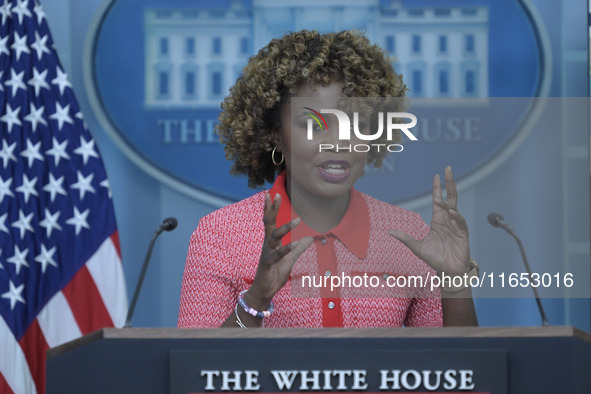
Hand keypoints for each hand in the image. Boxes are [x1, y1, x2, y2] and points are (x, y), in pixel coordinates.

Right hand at [245, 193, 312, 309]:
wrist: (264, 291)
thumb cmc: (274, 274)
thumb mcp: (290, 259)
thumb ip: (298, 248)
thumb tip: (309, 238)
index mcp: (271, 242)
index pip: (269, 221)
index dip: (271, 208)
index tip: (273, 194)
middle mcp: (267, 245)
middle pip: (268, 223)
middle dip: (271, 209)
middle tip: (275, 194)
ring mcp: (267, 254)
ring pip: (274, 237)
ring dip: (285, 228)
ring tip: (297, 221)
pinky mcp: (268, 264)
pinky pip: (278, 255)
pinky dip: (288, 249)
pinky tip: (296, 244)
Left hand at [388, 166, 469, 275]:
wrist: (447, 271)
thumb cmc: (435, 258)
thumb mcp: (417, 247)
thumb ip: (405, 238)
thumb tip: (389, 232)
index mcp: (438, 220)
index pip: (438, 199)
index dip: (438, 187)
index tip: (436, 175)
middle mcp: (448, 219)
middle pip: (450, 197)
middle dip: (449, 183)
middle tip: (448, 169)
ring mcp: (456, 225)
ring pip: (454, 206)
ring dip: (448, 201)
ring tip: (440, 200)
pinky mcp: (463, 233)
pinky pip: (460, 221)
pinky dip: (456, 216)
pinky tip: (451, 212)